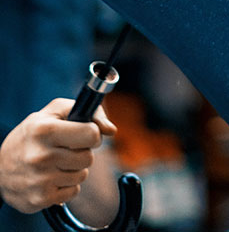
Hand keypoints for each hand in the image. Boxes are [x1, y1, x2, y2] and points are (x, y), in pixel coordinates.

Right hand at [0, 98, 116, 212]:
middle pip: (88, 157)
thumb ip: (89, 112)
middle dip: (82, 151)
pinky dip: (67, 185)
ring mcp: (40, 180)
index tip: (84, 133)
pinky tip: (52, 177)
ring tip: (57, 162)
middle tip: (66, 148)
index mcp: (45, 131)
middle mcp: (41, 157)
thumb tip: (111, 130)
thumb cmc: (34, 133)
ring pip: (82, 175)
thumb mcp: (55, 112)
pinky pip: (73, 191)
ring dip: (75, 168)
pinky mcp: (40, 199)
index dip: (92, 133)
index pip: (91, 134)